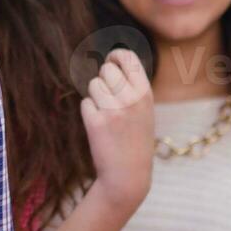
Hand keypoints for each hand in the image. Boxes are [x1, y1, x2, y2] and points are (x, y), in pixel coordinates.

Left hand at [81, 48, 154, 214]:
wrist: (128, 174)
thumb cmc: (135, 139)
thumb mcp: (144, 110)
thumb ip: (132, 87)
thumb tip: (112, 61)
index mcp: (145, 93)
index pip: (128, 58)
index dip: (116, 55)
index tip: (111, 60)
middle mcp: (130, 99)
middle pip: (105, 69)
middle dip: (103, 80)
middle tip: (110, 98)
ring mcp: (112, 110)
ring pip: (93, 85)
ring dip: (95, 97)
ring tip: (108, 115)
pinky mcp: (95, 122)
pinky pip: (85, 103)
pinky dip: (89, 112)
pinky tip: (101, 127)